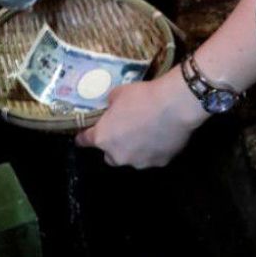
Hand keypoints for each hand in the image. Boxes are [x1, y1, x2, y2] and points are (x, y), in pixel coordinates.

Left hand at [75, 68, 205, 168]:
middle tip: (121, 131)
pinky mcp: (159, 163)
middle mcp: (118, 155)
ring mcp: (139, 162)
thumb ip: (110, 104)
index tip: (82, 135)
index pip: (85, 141)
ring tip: (145, 133)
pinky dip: (152, 149)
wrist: (174, 106)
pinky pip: (151, 157)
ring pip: (131, 158)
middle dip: (112, 146)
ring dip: (133, 149)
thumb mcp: (118, 93)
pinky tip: (160, 136)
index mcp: (103, 138)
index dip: (83, 137)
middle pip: (109, 155)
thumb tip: (111, 107)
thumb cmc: (141, 96)